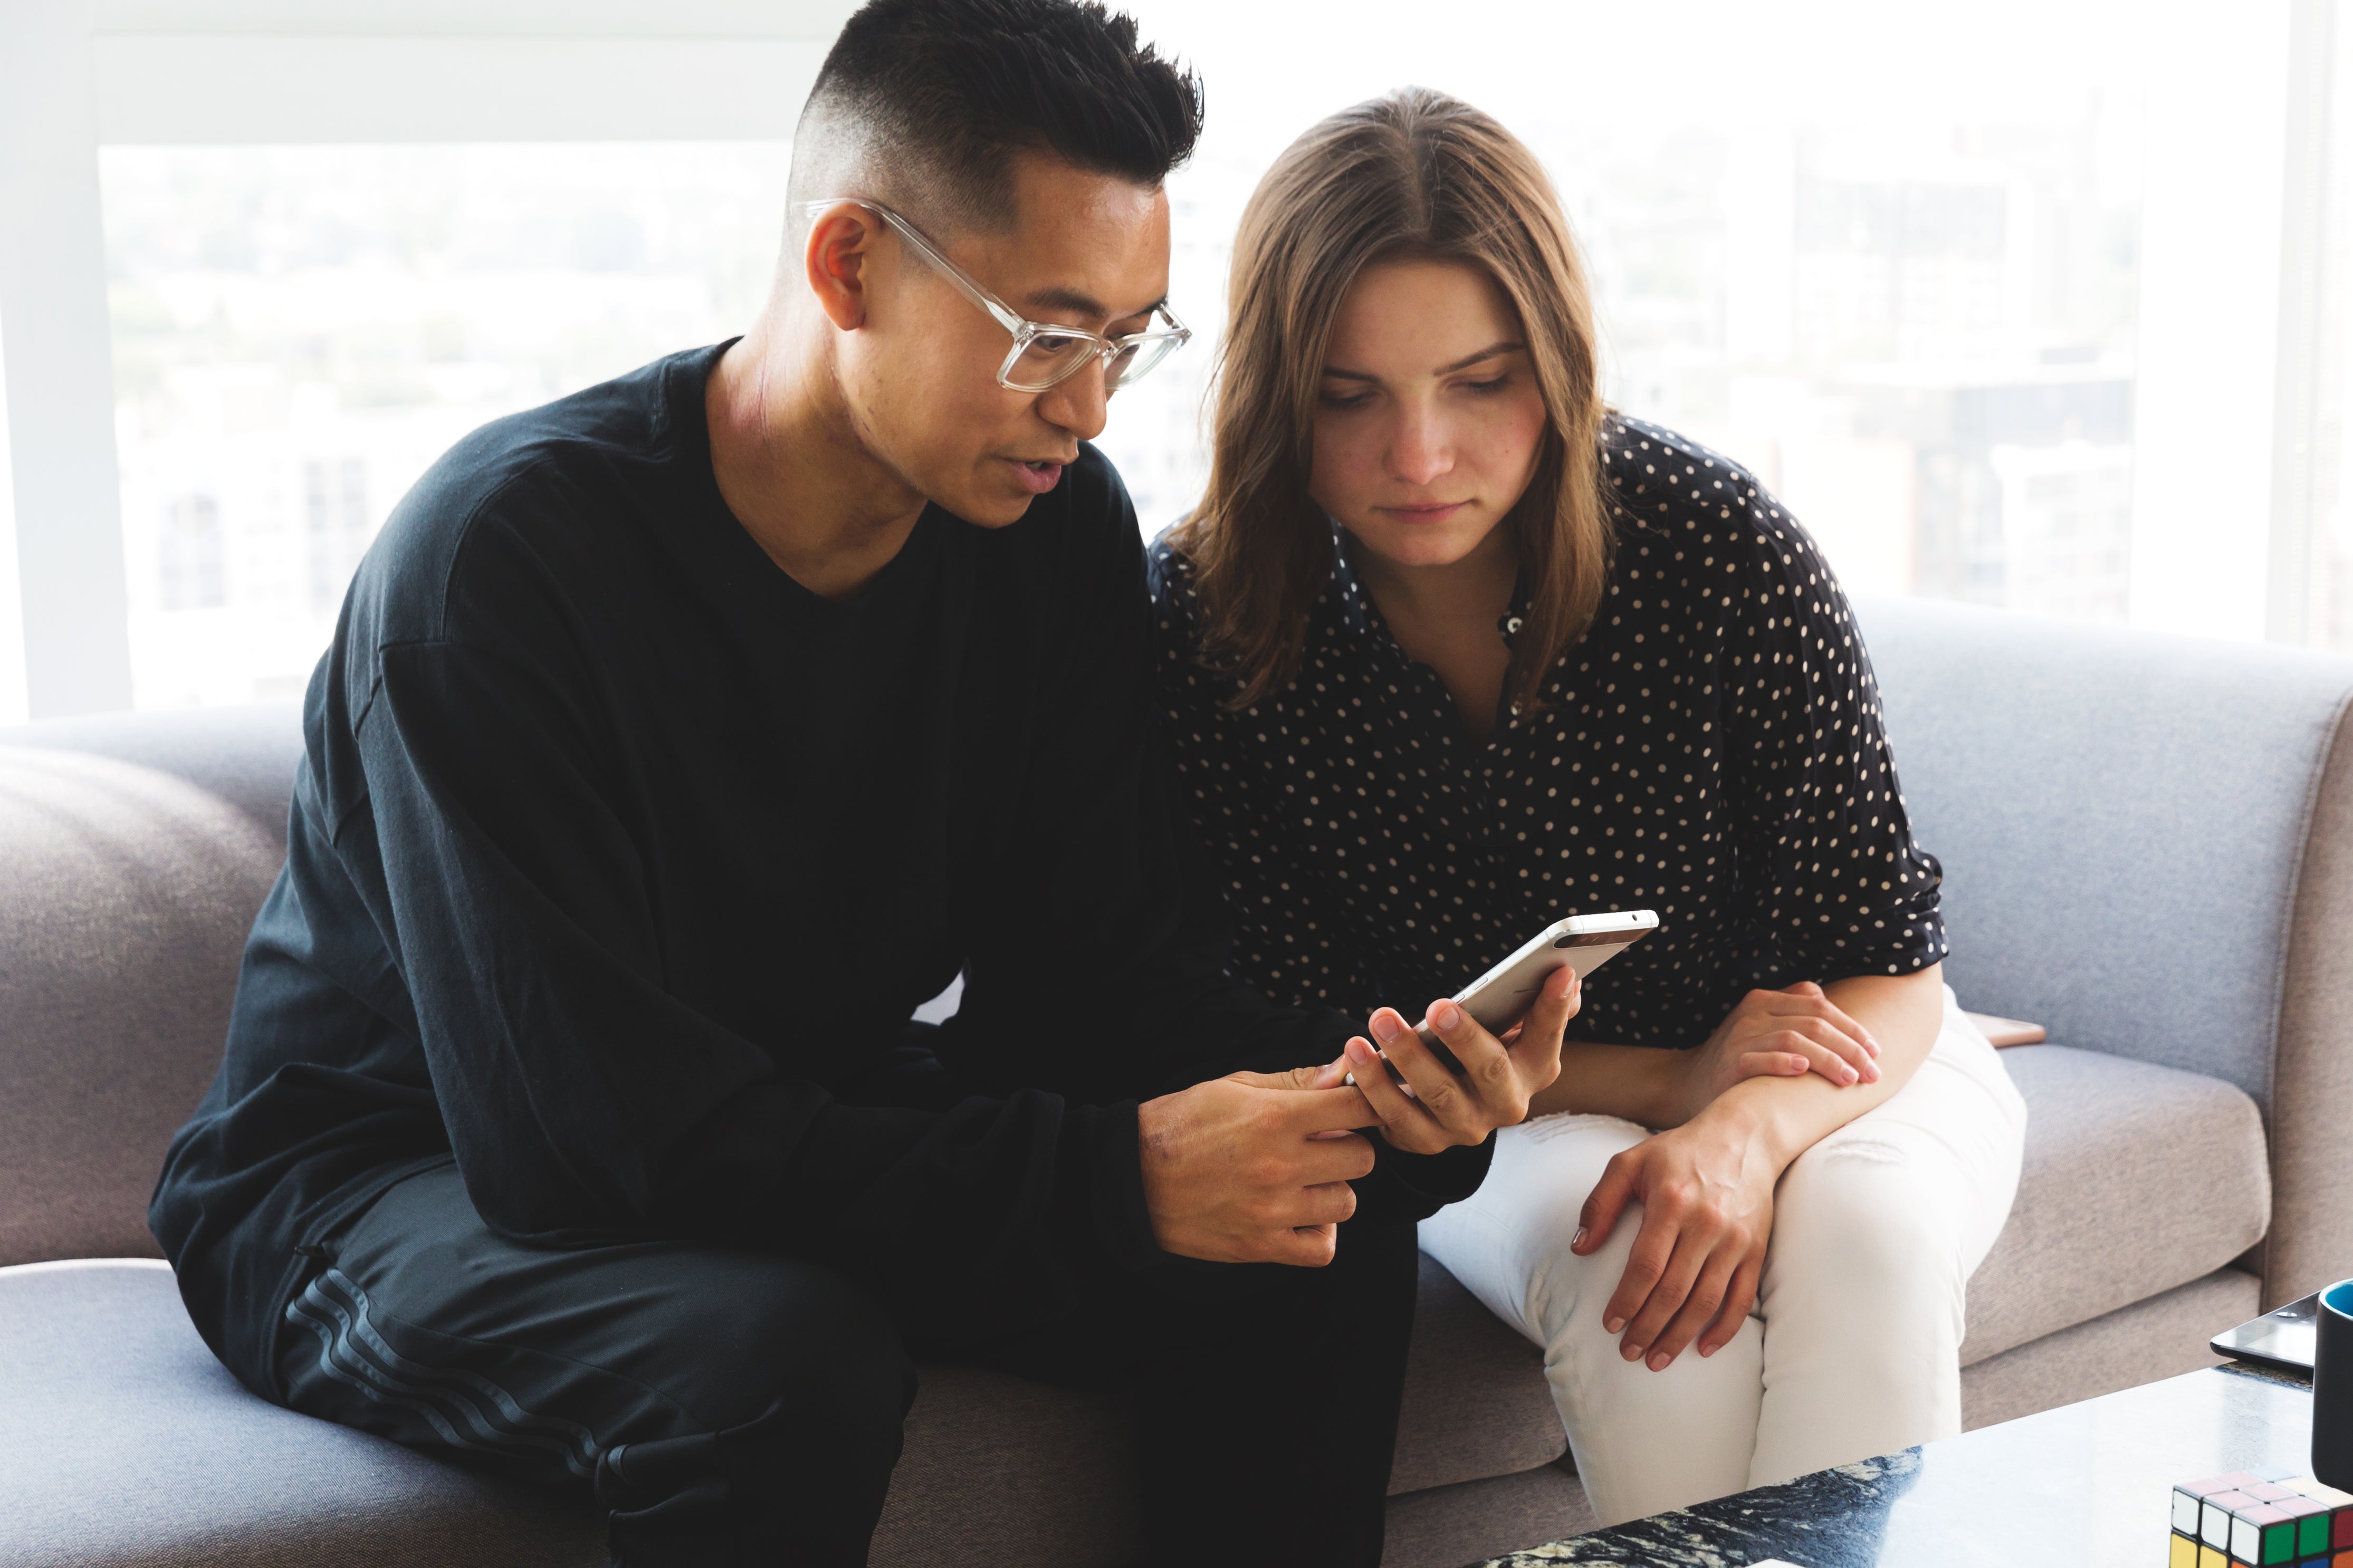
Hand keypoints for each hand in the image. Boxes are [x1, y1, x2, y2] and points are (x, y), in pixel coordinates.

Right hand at [1136, 1070, 1379, 1265]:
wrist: (1132, 1177)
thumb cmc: (1184, 1123)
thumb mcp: (1235, 1087)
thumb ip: (1295, 1082)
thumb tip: (1343, 1071)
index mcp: (1275, 1117)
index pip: (1357, 1106)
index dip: (1367, 1102)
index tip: (1360, 1106)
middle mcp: (1279, 1164)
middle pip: (1362, 1157)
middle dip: (1348, 1146)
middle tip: (1324, 1145)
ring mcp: (1272, 1210)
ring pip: (1345, 1202)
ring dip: (1332, 1190)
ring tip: (1306, 1181)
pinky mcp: (1260, 1246)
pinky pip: (1322, 1248)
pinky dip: (1319, 1233)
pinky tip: (1302, 1216)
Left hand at [1336, 966, 1577, 1155]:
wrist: (1448, 1110)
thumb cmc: (1483, 1051)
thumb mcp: (1516, 1031)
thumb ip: (1542, 1006)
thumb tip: (1566, 977)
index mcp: (1535, 1069)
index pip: (1548, 1035)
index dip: (1554, 1007)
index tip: (1556, 973)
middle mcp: (1506, 1104)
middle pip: (1488, 1069)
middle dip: (1464, 1037)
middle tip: (1438, 1007)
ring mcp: (1464, 1127)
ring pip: (1436, 1093)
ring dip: (1406, 1055)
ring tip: (1381, 1020)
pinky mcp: (1423, 1140)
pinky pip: (1394, 1115)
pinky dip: (1372, 1083)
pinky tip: (1355, 1052)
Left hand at [1572, 1105, 1779, 1368]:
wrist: (1745, 1138)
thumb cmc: (1678, 1152)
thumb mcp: (1629, 1163)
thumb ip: (1600, 1203)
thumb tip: (1579, 1248)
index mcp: (1671, 1202)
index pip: (1645, 1266)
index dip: (1627, 1300)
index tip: (1610, 1324)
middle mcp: (1707, 1224)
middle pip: (1675, 1291)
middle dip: (1649, 1328)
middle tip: (1629, 1353)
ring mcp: (1735, 1240)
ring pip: (1707, 1302)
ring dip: (1681, 1336)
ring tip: (1657, 1359)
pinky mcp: (1756, 1249)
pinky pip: (1742, 1299)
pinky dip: (1725, 1329)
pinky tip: (1704, 1348)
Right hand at [1659, 982, 1879, 1126]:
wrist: (1688, 1085)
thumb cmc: (1737, 1058)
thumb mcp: (1763, 1028)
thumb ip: (1791, 1009)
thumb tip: (1824, 997)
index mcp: (1765, 1001)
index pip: (1819, 1007)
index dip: (1852, 1028)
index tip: (1876, 1053)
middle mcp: (1751, 1013)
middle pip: (1812, 1023)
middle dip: (1849, 1048)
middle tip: (1872, 1074)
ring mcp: (1738, 1037)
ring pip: (1794, 1040)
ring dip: (1828, 1060)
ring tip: (1850, 1080)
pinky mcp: (1729, 1064)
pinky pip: (1760, 1059)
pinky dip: (1784, 1063)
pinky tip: (1803, 1071)